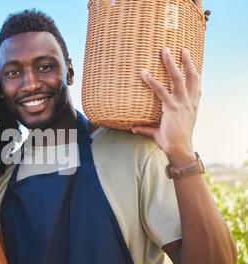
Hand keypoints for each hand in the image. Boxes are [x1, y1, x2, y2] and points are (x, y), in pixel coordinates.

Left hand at [132, 48, 200, 165]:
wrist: (178, 150)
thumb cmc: (171, 142)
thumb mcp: (159, 132)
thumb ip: (146, 128)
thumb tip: (133, 128)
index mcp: (192, 106)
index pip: (196, 85)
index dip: (195, 72)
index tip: (193, 61)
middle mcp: (188, 102)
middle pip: (191, 77)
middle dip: (186, 61)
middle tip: (183, 48)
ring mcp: (181, 104)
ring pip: (178, 78)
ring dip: (171, 63)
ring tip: (165, 50)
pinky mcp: (171, 108)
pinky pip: (160, 90)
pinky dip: (151, 81)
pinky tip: (143, 72)